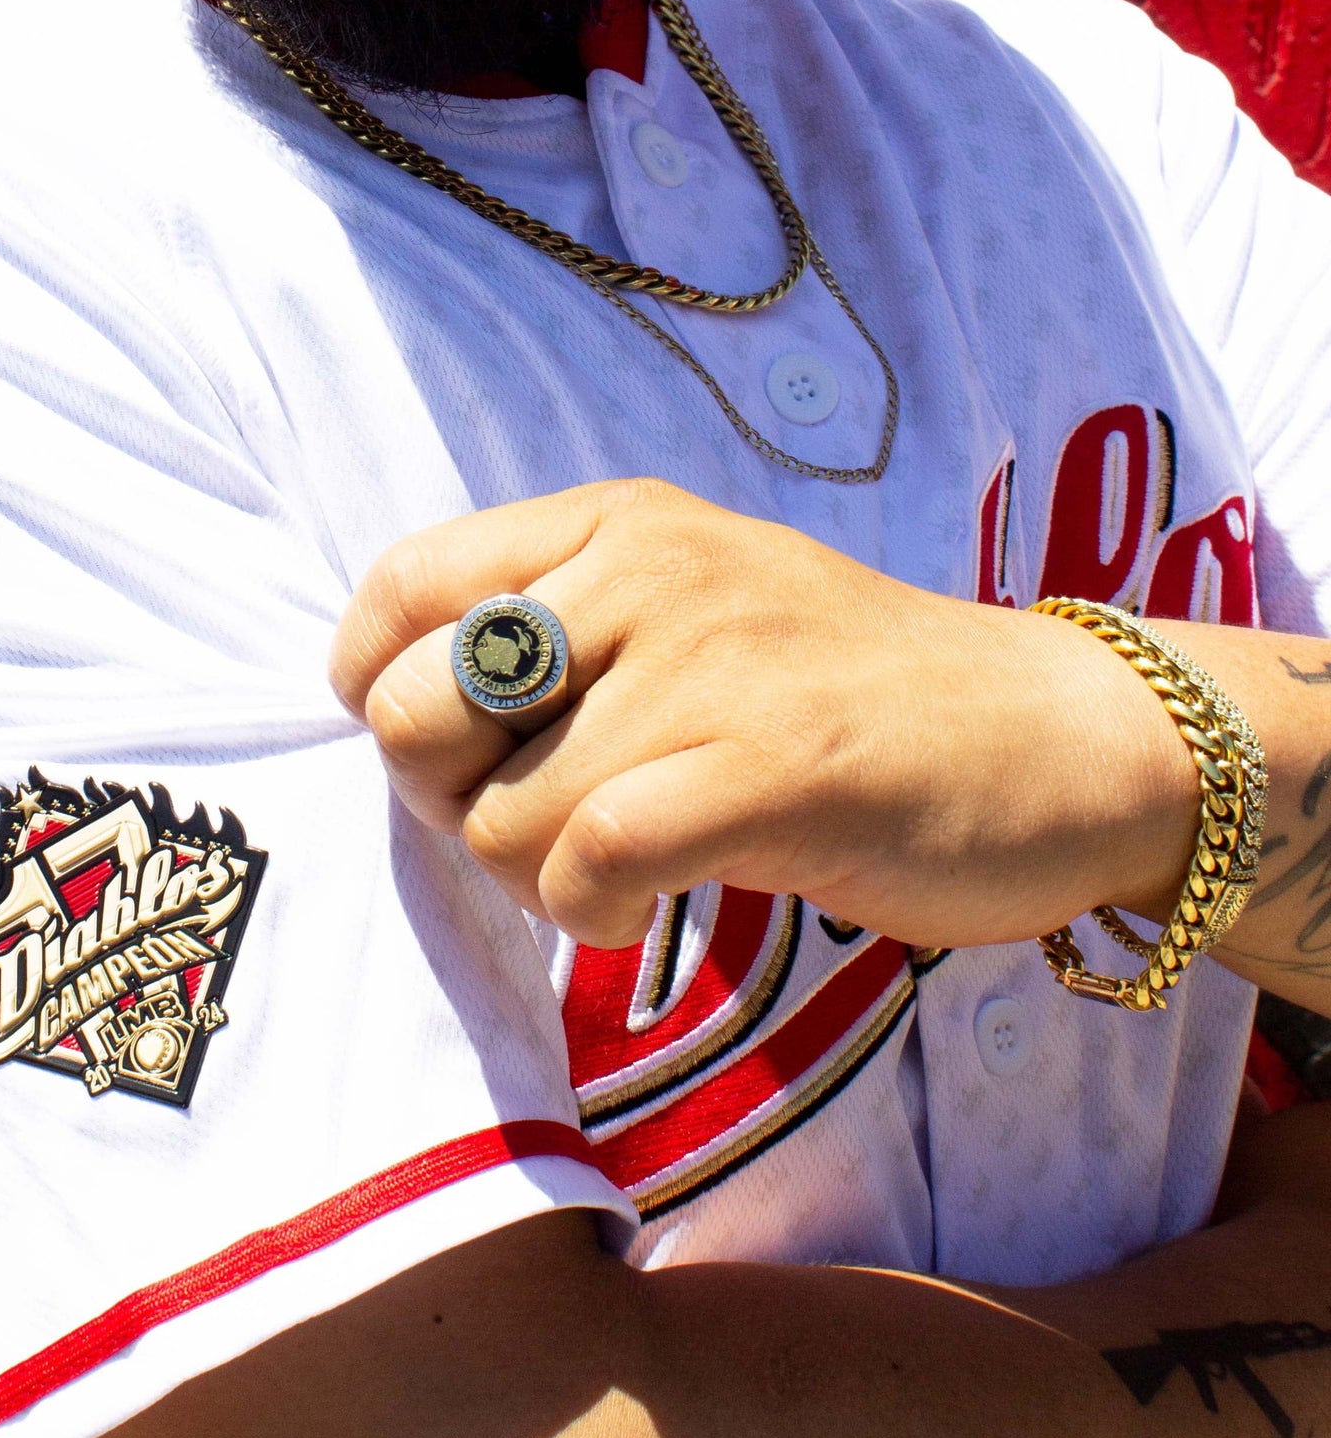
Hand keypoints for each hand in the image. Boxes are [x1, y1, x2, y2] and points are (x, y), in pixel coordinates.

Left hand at [330, 478, 1197, 949]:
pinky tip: (639, 911)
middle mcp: (649, 569)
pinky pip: (592, 856)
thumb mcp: (693, 610)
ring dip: (533, 882)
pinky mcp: (770, 766)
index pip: (402, 587)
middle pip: (422, 710)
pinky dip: (590, 914)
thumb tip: (401, 712)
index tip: (446, 756)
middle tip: (534, 830)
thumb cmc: (852, 695)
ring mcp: (711, 663)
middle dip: (449, 803)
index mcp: (616, 523)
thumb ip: (560, 633)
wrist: (1057, 739)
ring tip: (611, 876)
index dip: (379, 692)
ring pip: (502, 810)